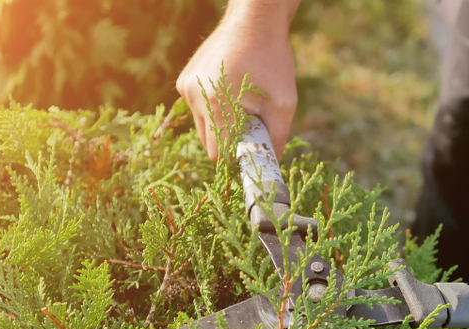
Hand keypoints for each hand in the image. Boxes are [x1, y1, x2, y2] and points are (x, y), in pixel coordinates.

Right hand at [176, 0, 300, 160]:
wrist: (254, 21)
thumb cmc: (272, 60)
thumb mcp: (284, 103)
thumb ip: (277, 140)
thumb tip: (271, 166)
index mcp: (217, 104)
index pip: (219, 153)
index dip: (236, 157)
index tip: (251, 151)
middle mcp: (195, 96)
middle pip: (209, 143)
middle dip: (230, 142)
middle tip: (251, 124)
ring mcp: (187, 88)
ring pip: (202, 127)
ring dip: (221, 126)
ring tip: (242, 104)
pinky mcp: (184, 81)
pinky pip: (198, 110)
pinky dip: (214, 109)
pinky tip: (230, 91)